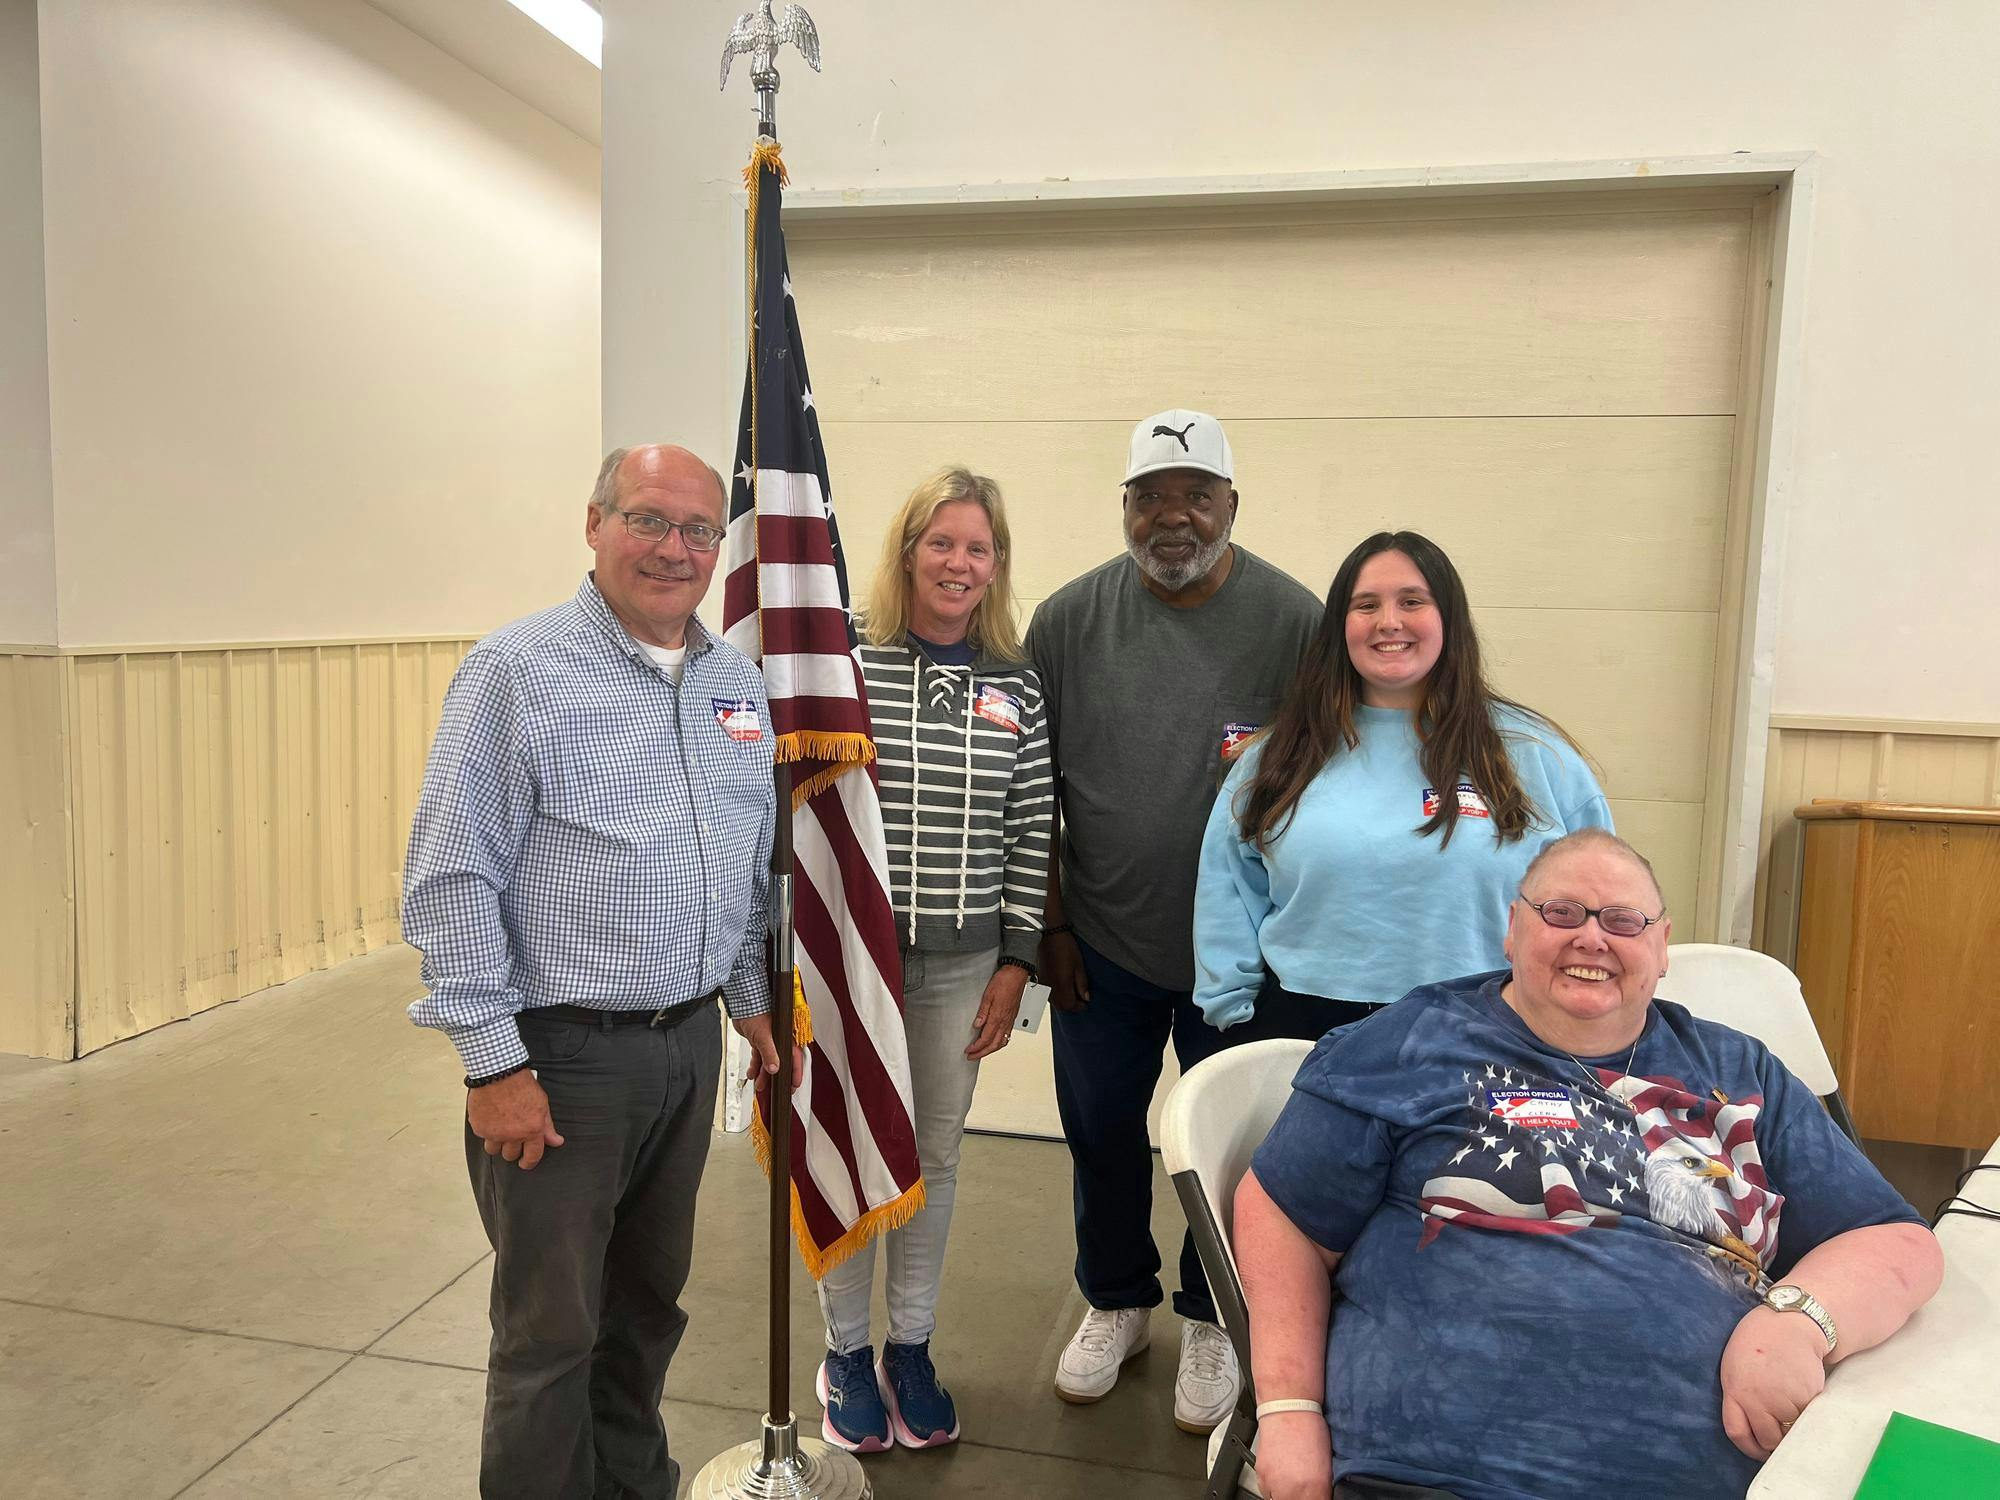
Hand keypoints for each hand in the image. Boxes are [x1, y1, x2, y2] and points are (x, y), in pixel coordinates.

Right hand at [466, 1069, 563, 1169]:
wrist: (499, 1073)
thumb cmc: (521, 1084)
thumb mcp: (542, 1104)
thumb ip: (547, 1126)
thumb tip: (556, 1141)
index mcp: (532, 1130)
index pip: (532, 1156)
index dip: (529, 1163)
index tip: (526, 1163)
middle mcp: (513, 1135)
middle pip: (510, 1156)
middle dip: (512, 1151)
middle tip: (512, 1140)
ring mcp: (494, 1133)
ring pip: (494, 1150)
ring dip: (497, 1144)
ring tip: (500, 1131)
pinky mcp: (479, 1128)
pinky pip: (482, 1137)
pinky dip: (486, 1131)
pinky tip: (490, 1118)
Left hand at [732, 1012, 805, 1093]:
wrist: (743, 1003)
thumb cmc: (757, 1011)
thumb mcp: (763, 1036)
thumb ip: (769, 1053)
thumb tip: (774, 1068)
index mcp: (787, 1037)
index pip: (795, 1058)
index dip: (795, 1072)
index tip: (794, 1085)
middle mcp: (780, 1040)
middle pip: (782, 1062)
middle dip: (777, 1078)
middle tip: (777, 1090)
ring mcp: (770, 1040)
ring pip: (769, 1061)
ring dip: (764, 1074)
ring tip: (759, 1085)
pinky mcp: (759, 1040)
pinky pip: (759, 1056)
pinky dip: (755, 1065)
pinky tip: (751, 1073)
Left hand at [966, 965, 1027, 1058]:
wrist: (1017, 974)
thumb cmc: (1004, 981)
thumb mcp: (987, 995)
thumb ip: (982, 1012)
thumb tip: (977, 1025)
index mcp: (998, 1017)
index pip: (986, 1038)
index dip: (976, 1047)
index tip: (968, 1050)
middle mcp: (1005, 1021)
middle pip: (994, 1045)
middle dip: (982, 1053)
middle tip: (973, 1056)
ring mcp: (1010, 1020)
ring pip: (1002, 1042)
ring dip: (991, 1050)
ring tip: (982, 1052)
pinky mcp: (1013, 1018)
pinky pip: (1007, 1036)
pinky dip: (1000, 1043)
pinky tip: (996, 1042)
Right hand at [1038, 930, 1089, 1012]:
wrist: (1048, 934)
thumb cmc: (1065, 947)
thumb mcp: (1079, 965)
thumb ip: (1082, 983)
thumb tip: (1086, 997)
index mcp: (1062, 985)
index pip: (1070, 1005)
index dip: (1079, 1006)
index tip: (1085, 1003)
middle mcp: (1050, 988)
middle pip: (1061, 1006)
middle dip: (1071, 1006)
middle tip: (1080, 1000)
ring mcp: (1043, 983)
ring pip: (1053, 1001)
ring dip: (1063, 1001)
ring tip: (1071, 993)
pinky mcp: (1039, 978)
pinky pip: (1048, 993)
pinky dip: (1056, 995)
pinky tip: (1061, 987)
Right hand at [1252, 1409, 1331, 1499]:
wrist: (1288, 1408)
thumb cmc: (1309, 1429)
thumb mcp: (1326, 1465)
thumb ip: (1321, 1488)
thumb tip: (1319, 1495)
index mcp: (1316, 1487)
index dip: (1317, 1498)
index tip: (1316, 1494)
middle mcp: (1295, 1489)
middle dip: (1301, 1497)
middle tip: (1304, 1489)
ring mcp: (1275, 1483)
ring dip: (1286, 1495)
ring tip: (1291, 1483)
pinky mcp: (1261, 1476)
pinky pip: (1267, 1492)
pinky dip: (1272, 1488)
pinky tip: (1279, 1476)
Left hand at [1720, 1303, 1828, 1459]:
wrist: (1791, 1323)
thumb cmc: (1760, 1341)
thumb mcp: (1736, 1365)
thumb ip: (1740, 1394)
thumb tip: (1751, 1425)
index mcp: (1735, 1390)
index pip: (1737, 1433)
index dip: (1750, 1448)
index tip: (1759, 1451)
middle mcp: (1756, 1400)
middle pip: (1767, 1440)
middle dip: (1775, 1443)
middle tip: (1781, 1433)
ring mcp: (1782, 1401)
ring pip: (1791, 1433)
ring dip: (1794, 1428)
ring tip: (1793, 1408)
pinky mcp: (1806, 1399)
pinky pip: (1808, 1420)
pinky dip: (1810, 1415)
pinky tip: (1805, 1396)